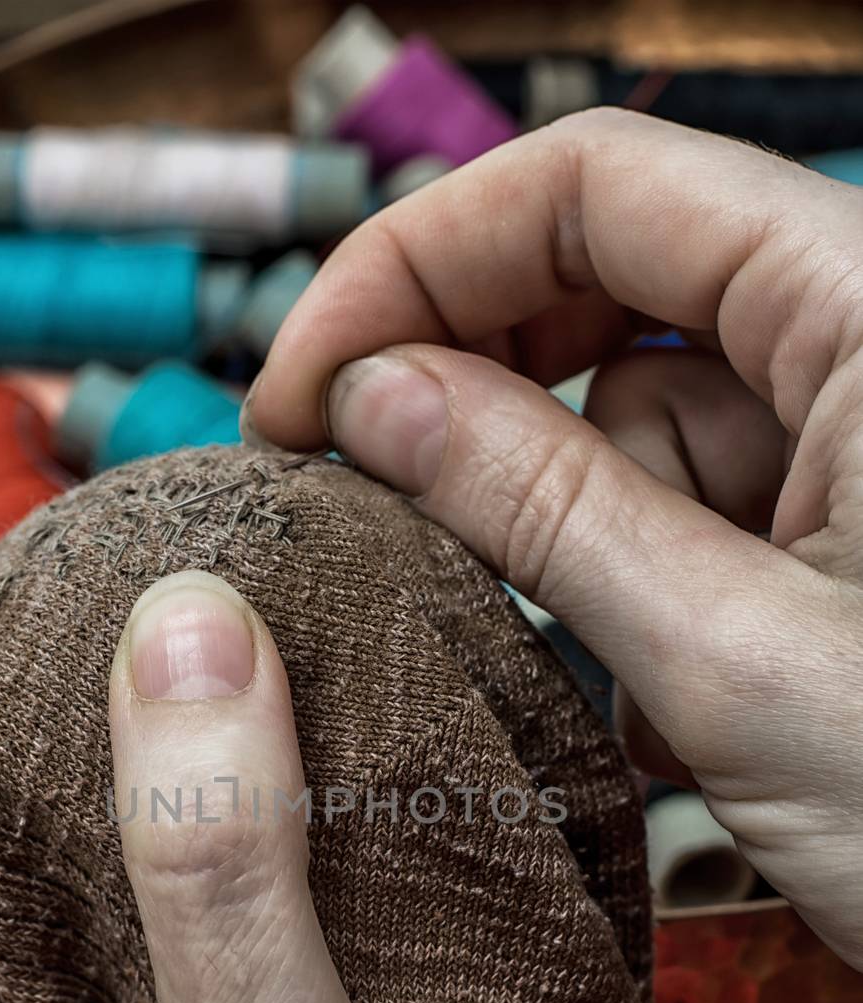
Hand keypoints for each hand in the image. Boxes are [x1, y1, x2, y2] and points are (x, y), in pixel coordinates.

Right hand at [244, 108, 862, 970]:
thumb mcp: (733, 660)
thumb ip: (544, 508)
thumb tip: (373, 397)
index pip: (600, 187)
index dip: (419, 263)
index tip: (302, 388)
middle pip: (610, 287)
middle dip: (485, 396)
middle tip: (367, 497)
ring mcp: (856, 442)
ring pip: (641, 426)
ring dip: (580, 537)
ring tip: (620, 680)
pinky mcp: (840, 532)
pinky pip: (688, 513)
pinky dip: (641, 599)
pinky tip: (670, 709)